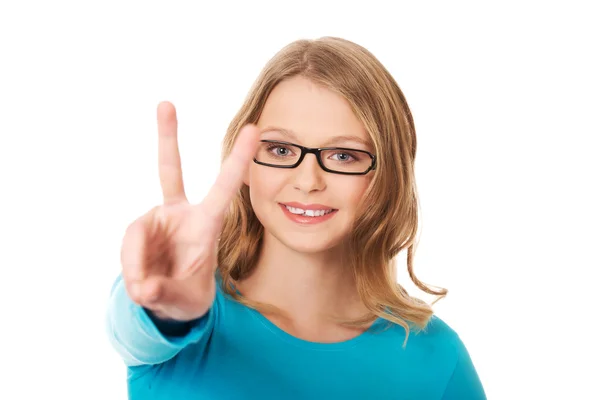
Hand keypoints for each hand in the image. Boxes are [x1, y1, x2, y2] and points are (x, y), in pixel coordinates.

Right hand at [120, 101, 259, 320]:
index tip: (253, 130)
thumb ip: (165, 293)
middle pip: (170, 171)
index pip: (223, 188)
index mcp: (207, 224)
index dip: (237, 161)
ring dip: (136, 265)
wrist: (170, 302)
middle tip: (166, 103)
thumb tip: (143, 290)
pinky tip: (140, 286)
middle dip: (168, 137)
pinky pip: (128, 245)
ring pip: (136, 233)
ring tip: (146, 292)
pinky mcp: (139, 229)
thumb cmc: (187, 295)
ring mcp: (158, 218)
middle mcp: (181, 214)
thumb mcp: (183, 299)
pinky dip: (130, 268)